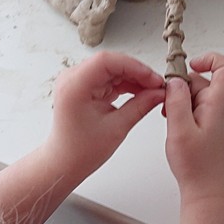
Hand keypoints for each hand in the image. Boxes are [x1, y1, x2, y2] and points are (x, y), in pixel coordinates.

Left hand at [46, 51, 164, 173]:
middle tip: (157, 86)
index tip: (153, 78)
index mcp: (74, 87)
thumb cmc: (80, 150)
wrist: (65, 161)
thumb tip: (159, 93)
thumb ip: (141, 106)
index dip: (134, 66)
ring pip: (113, 69)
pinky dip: (126, 83)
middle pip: (111, 63)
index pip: (107, 61)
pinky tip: (140, 92)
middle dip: (137, 72)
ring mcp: (78, 81)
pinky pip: (110, 77)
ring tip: (152, 91)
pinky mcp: (85, 86)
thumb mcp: (117, 128)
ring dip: (134, 78)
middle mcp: (73, 79)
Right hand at [164, 53, 223, 201]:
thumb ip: (177, 101)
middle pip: (204, 80)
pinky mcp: (215, 124)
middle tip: (167, 105)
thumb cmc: (197, 166)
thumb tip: (176, 79)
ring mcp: (221, 115)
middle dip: (182, 87)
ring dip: (181, 101)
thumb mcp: (179, 130)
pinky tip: (176, 125)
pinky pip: (199, 106)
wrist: (207, 190)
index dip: (210, 59)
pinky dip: (185, 110)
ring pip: (199, 94)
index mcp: (220, 104)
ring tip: (171, 121)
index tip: (189, 66)